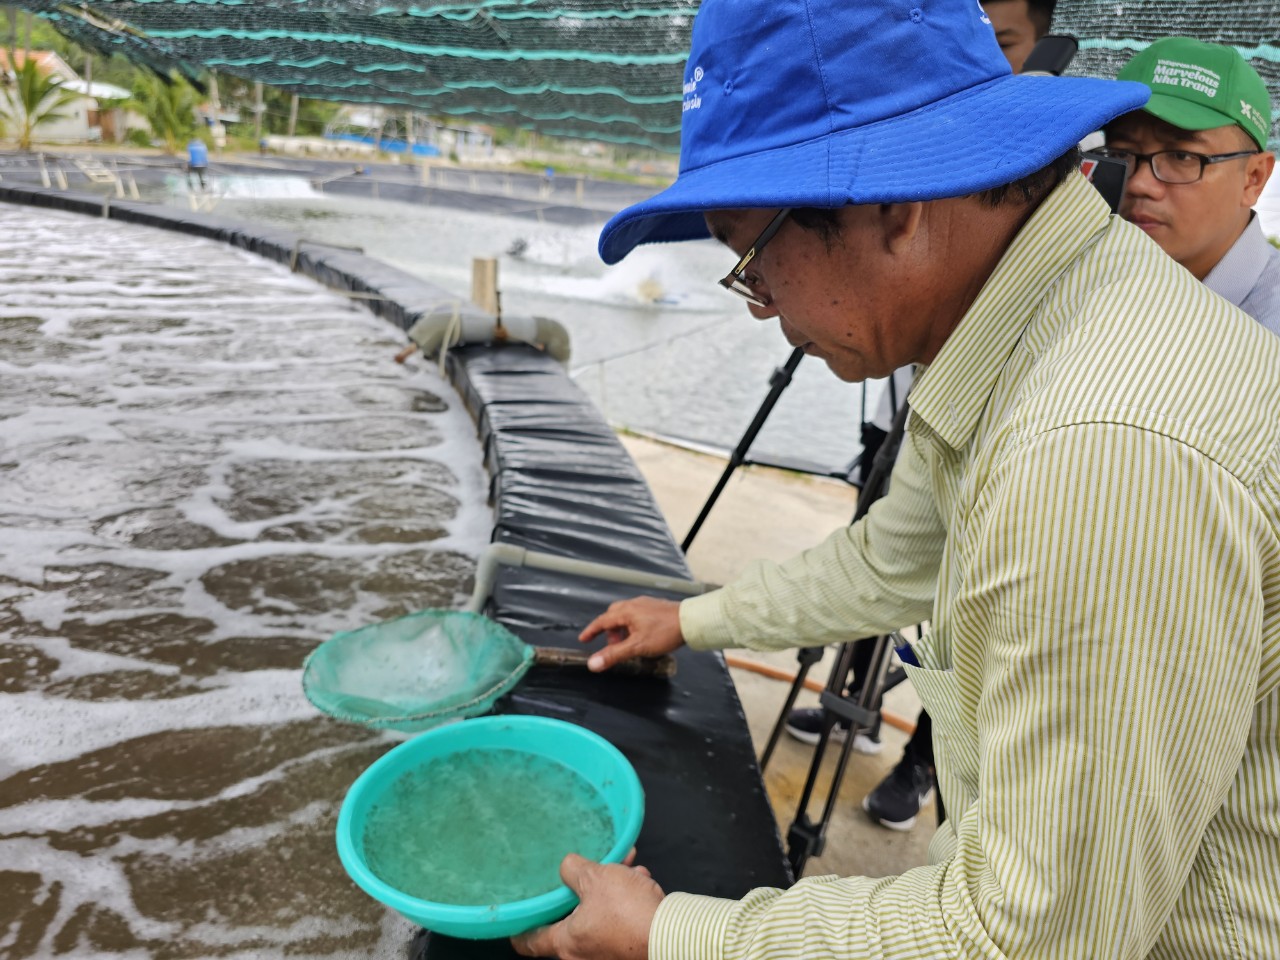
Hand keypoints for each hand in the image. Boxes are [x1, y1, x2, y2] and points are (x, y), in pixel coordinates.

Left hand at [511, 853, 664, 959]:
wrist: (669, 932)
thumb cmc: (627, 912)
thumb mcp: (596, 878)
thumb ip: (574, 869)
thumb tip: (567, 866)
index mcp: (566, 944)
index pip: (530, 942)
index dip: (519, 929)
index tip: (515, 917)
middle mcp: (583, 956)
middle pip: (570, 921)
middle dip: (579, 892)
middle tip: (581, 873)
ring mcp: (607, 954)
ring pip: (599, 915)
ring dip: (609, 889)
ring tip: (623, 866)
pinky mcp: (628, 948)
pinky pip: (620, 920)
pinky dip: (626, 899)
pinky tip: (638, 877)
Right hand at [578, 596, 684, 670]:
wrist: (692, 621)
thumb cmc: (664, 632)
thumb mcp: (637, 647)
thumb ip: (614, 655)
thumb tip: (592, 664)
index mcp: (626, 611)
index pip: (602, 621)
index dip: (591, 631)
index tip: (583, 639)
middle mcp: (634, 604)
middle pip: (613, 616)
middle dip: (609, 631)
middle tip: (612, 646)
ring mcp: (646, 604)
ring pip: (626, 615)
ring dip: (622, 629)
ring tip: (628, 644)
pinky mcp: (656, 607)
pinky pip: (637, 615)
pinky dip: (633, 626)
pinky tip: (642, 636)